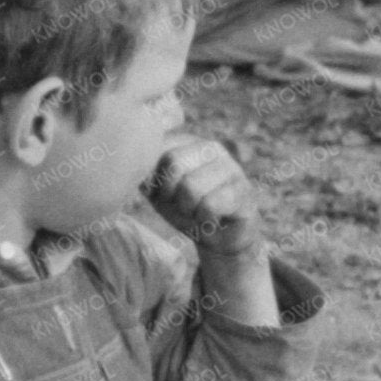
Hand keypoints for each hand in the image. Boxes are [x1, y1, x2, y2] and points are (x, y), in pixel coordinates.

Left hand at [146, 136, 262, 256]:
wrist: (219, 238)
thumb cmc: (186, 210)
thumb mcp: (159, 191)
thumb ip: (146, 174)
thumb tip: (137, 167)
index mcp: (188, 142)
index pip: (158, 149)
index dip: (154, 180)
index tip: (164, 194)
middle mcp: (212, 148)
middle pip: (174, 163)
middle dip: (171, 194)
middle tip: (183, 205)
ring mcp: (231, 167)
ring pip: (191, 187)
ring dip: (189, 210)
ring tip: (199, 212)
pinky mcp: (244, 191)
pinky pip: (211, 205)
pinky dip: (204, 219)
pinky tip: (213, 219)